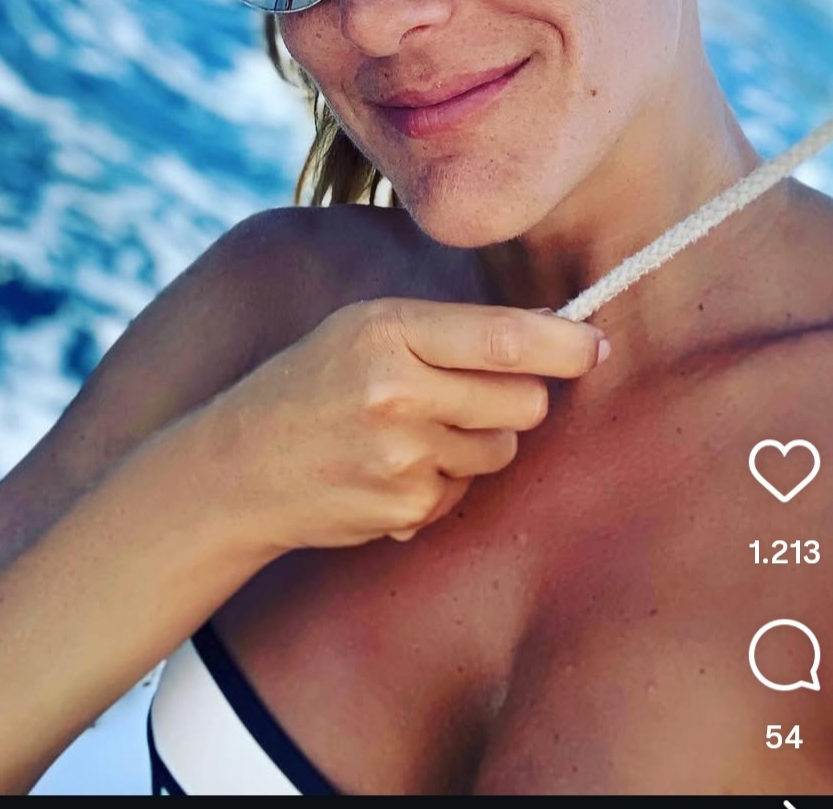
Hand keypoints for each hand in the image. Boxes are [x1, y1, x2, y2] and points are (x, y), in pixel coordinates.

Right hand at [210, 297, 606, 551]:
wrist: (238, 468)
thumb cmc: (311, 384)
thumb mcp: (365, 329)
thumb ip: (451, 328)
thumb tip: (551, 325)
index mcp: (387, 329)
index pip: (504, 338)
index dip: (564, 343)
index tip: (595, 344)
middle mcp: (397, 391)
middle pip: (524, 400)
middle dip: (519, 397)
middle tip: (472, 393)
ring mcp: (402, 457)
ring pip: (503, 448)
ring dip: (479, 440)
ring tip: (415, 431)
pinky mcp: (406, 508)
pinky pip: (469, 491)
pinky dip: (445, 482)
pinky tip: (392, 469)